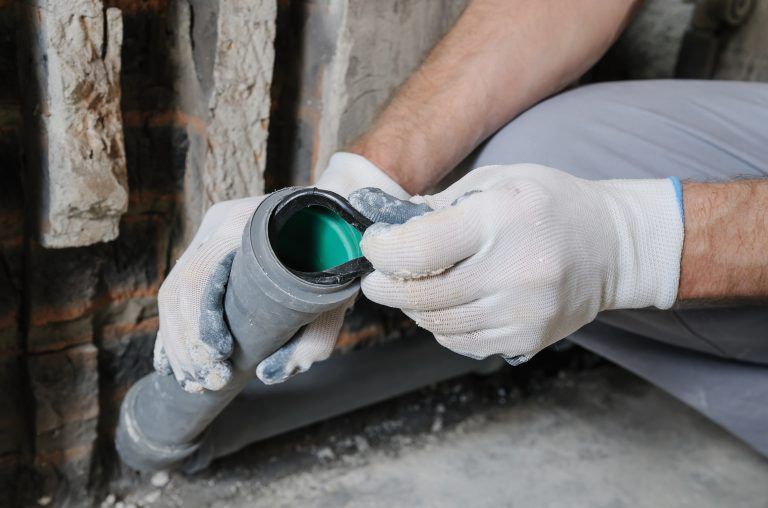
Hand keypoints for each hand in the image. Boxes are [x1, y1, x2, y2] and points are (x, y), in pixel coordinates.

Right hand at [153, 153, 408, 390]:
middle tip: (208, 381)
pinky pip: (180, 292)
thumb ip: (316, 336)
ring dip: (180, 343)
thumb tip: (268, 374)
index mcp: (246, 222)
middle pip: (181, 288)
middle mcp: (219, 223)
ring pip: (175, 293)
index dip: (201, 325)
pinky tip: (178, 365)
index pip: (201, 275)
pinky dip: (177, 330)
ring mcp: (210, 233)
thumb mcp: (337, 293)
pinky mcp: (208, 248)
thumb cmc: (339, 251)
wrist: (339, 213)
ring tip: (197, 381)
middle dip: (187, 344)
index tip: (219, 358)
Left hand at [352, 164, 683, 363]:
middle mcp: (514, 271)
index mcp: (502, 220)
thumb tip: (390, 226)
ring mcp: (522, 312)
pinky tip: (448, 305)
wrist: (614, 247)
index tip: (374, 245)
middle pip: (421, 295)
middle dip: (385, 286)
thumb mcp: (499, 180)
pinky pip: (461, 342)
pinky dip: (441, 325)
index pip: (419, 249)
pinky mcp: (527, 339)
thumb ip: (442, 204)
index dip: (382, 251)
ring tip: (413, 287)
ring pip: (437, 323)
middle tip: (376, 277)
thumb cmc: (552, 205)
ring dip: (413, 307)